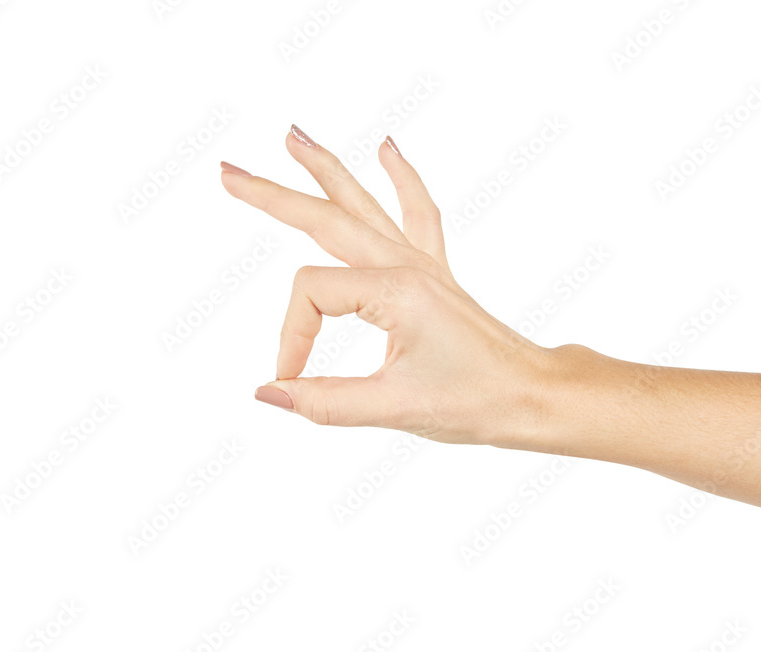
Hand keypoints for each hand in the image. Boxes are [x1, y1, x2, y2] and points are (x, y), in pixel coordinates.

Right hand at [220, 126, 563, 445]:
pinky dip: (401, 180)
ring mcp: (421, 263)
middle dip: (273, 195)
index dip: (290, 339)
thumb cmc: (476, 400)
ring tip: (292, 136)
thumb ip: (325, 402)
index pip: (310, 296)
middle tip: (228, 173)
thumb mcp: (395, 407)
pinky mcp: (433, 273)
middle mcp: (405, 265)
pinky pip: (416, 212)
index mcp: (394, 290)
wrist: (531, 394)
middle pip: (324, 217)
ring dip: (326, 169)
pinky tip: (388, 148)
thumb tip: (267, 393)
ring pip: (364, 203)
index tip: (291, 381)